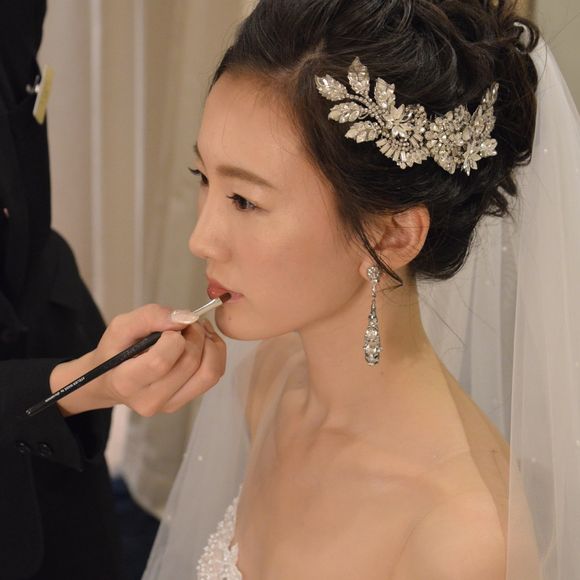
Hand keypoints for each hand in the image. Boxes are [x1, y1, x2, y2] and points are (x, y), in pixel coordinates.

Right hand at [49, 304, 225, 415]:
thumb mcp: (121, 326)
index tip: (169, 328)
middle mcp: (149, 401)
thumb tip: (185, 318)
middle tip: (186, 324)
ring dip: (210, 344)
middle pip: (189, 364)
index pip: (161, 362)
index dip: (173, 338)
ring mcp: (169, 405)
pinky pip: (213, 376)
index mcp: (126, 382)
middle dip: (194, 335)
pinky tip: (202, 342)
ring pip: (209, 373)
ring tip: (197, 331)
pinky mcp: (185, 402)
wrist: (112, 379)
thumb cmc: (116, 351)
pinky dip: (214, 354)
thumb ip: (149, 317)